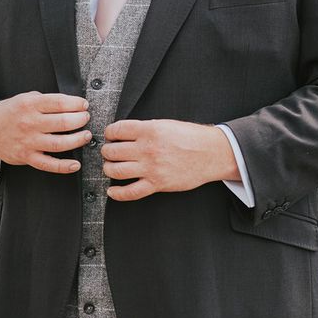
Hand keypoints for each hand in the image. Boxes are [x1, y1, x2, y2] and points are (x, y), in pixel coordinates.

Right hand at [0, 91, 90, 172]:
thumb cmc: (10, 113)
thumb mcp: (24, 98)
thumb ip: (45, 100)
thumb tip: (69, 103)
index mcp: (30, 105)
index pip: (59, 102)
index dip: (76, 103)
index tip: (84, 104)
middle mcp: (30, 123)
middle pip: (63, 122)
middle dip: (80, 119)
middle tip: (85, 118)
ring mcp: (29, 142)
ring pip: (59, 143)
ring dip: (78, 140)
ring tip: (86, 135)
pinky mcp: (27, 157)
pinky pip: (48, 164)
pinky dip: (64, 166)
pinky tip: (75, 164)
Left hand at [101, 119, 239, 200]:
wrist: (211, 153)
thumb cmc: (191, 137)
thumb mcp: (166, 124)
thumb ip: (145, 129)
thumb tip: (125, 133)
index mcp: (149, 130)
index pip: (117, 130)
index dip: (109, 132)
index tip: (109, 135)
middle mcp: (147, 149)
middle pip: (112, 151)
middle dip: (107, 151)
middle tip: (109, 151)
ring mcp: (151, 168)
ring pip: (116, 171)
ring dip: (108, 168)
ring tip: (110, 166)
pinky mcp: (156, 184)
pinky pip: (130, 192)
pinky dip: (117, 193)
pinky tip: (112, 191)